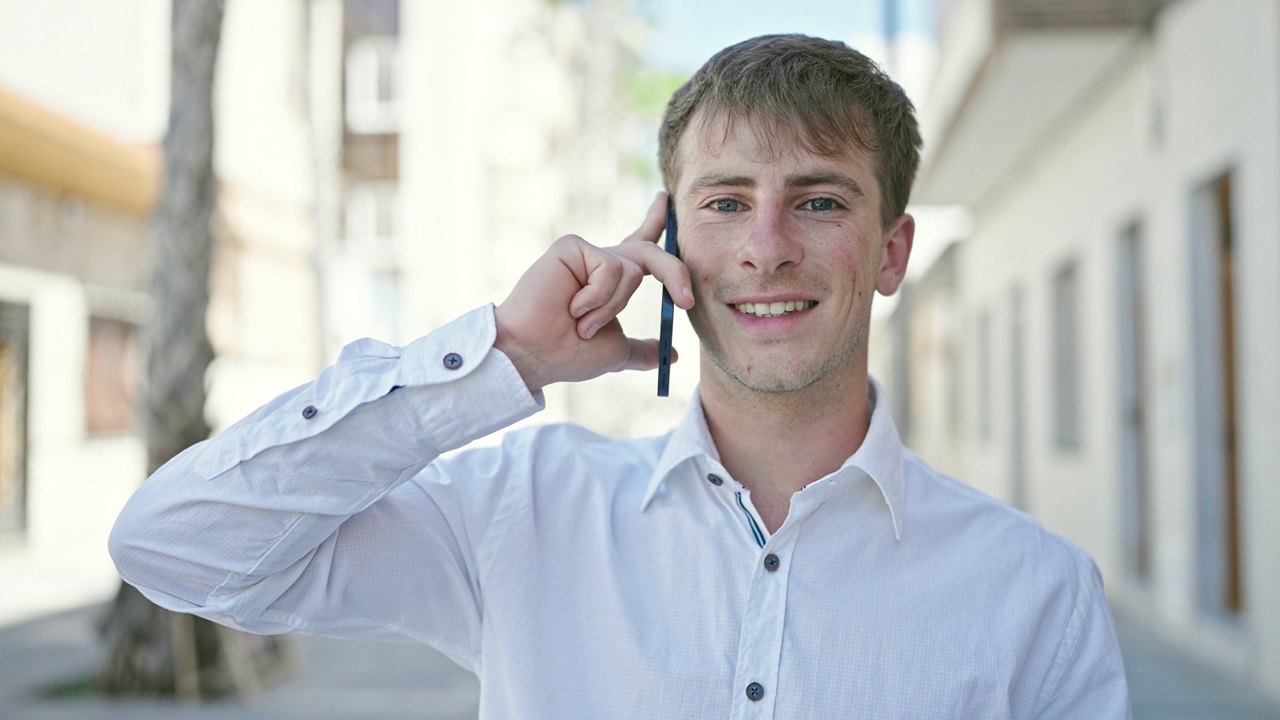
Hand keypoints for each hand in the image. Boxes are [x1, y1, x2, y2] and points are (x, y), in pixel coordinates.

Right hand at [494, 193, 694, 392]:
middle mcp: (599, 262)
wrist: (533, 354)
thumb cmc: (567, 353)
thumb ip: (643, 349)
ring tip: (582, 324)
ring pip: (632, 272)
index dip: (654, 222)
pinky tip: (572, 308)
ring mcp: (585, 253)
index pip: (639, 244)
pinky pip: (611, 269)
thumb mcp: (616, 351)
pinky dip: (598, 298)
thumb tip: (672, 355)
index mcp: (609, 280)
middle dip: (674, 273)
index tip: (664, 200)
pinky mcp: (572, 247)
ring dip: (612, 308)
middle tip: (686, 301)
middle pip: (649, 252)